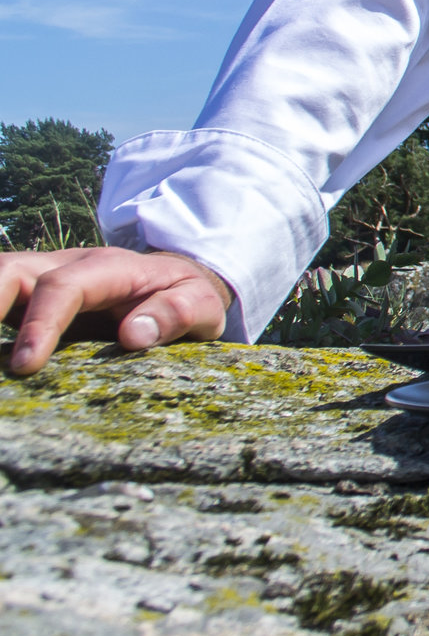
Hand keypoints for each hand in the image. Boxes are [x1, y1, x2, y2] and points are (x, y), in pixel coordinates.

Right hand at [2, 247, 233, 375]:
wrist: (174, 285)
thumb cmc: (185, 296)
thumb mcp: (202, 304)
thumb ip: (178, 312)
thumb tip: (133, 335)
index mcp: (107, 267)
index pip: (61, 286)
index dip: (39, 323)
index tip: (26, 365)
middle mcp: (63, 267)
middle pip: (8, 270)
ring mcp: (39, 282)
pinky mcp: (27, 303)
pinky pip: (0, 309)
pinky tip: (2, 367)